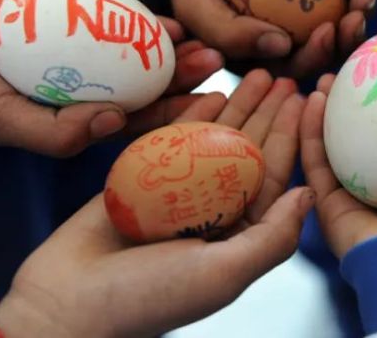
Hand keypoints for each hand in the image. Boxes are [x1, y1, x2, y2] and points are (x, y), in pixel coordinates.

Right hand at [0, 0, 222, 156]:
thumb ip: (51, 132)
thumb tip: (114, 125)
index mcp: (66, 124)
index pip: (131, 128)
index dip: (172, 122)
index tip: (211, 110)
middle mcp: (78, 92)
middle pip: (143, 91)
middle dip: (185, 84)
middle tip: (220, 68)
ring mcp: (78, 55)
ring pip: (136, 57)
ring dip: (174, 54)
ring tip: (207, 46)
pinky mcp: (72, 19)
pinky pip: (116, 21)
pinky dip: (144, 23)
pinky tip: (173, 24)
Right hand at [0, 73, 312, 337]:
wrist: (66, 302)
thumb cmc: (149, 297)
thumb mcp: (223, 273)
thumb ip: (272, 238)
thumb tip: (310, 194)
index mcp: (237, 237)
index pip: (272, 177)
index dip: (290, 136)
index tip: (305, 100)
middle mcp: (212, 213)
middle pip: (246, 152)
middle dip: (267, 114)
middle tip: (284, 76)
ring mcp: (177, 195)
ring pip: (213, 142)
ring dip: (236, 107)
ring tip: (256, 74)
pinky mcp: (141, 180)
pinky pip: (172, 140)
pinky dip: (192, 116)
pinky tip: (213, 92)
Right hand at [98, 0, 375, 76]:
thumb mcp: (196, 3)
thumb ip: (229, 32)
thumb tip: (281, 46)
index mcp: (265, 51)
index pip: (300, 64)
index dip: (320, 52)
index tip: (329, 28)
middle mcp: (291, 31)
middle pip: (331, 40)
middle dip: (352, 26)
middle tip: (362, 1)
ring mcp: (306, 3)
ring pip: (344, 9)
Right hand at [300, 69, 376, 257]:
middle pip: (370, 133)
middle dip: (358, 98)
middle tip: (356, 66)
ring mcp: (362, 200)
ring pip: (337, 146)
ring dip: (327, 110)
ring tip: (327, 77)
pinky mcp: (332, 211)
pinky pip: (316, 166)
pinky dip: (309, 133)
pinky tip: (311, 101)